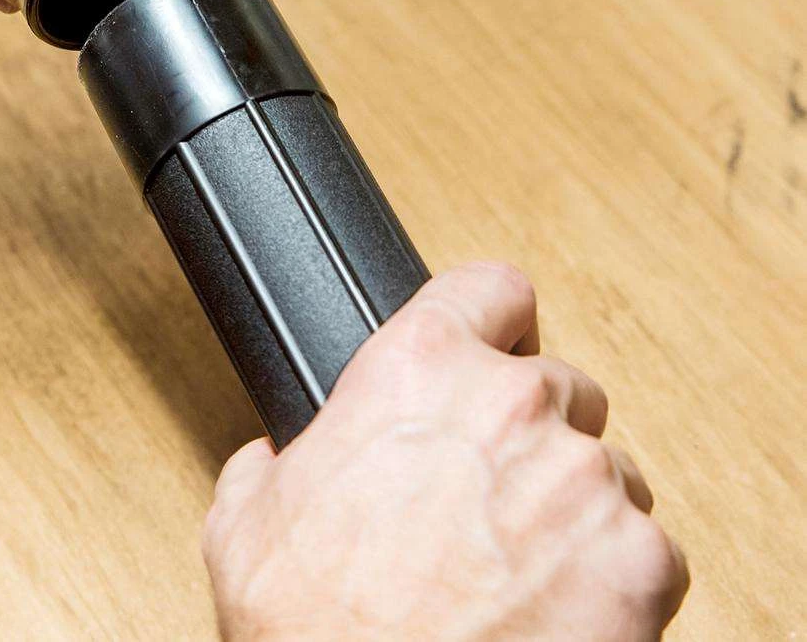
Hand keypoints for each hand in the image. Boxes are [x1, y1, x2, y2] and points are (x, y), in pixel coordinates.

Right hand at [203, 263, 687, 641]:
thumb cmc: (315, 630)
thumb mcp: (245, 520)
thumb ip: (273, 462)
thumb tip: (275, 463)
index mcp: (418, 368)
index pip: (492, 288)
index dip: (492, 320)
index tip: (497, 345)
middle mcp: (511, 404)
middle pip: (559, 385)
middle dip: (531, 438)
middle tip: (490, 501)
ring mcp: (583, 479)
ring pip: (608, 470)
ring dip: (575, 510)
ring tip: (521, 572)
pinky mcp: (640, 562)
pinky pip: (650, 551)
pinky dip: (616, 583)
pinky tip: (558, 615)